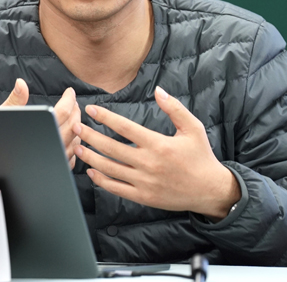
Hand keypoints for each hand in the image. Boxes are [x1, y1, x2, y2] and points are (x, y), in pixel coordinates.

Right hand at [1, 79, 82, 168]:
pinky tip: (70, 138)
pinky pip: (71, 157)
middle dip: (75, 111)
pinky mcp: (53, 167)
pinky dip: (74, 145)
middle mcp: (50, 146)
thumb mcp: (3, 115)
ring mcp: (54, 158)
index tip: (69, 92)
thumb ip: (16, 99)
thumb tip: (21, 83)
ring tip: (74, 117)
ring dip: (77, 127)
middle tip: (73, 102)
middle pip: (73, 126)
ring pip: (75, 142)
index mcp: (40, 131)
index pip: (63, 112)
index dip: (69, 100)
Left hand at [76, 86, 240, 219]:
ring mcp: (144, 182)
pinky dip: (101, 180)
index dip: (105, 117)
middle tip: (75, 127)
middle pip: (111, 148)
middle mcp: (148, 163)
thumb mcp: (193, 128)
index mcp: (158, 144)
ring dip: (90, 157)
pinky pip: (117, 188)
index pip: (124, 127)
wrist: (210, 191)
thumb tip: (158, 90)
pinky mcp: (143, 196)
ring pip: (110, 169)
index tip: (91, 110)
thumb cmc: (201, 157)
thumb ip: (174, 108)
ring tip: (77, 147)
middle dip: (90, 136)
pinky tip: (91, 171)